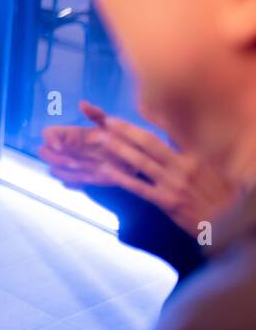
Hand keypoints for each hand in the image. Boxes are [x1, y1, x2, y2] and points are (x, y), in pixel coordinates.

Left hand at [39, 100, 239, 234]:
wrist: (228, 223)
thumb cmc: (221, 193)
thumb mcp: (213, 166)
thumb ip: (194, 149)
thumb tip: (175, 132)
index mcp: (196, 154)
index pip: (170, 131)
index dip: (152, 118)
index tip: (137, 106)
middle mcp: (184, 165)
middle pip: (149, 142)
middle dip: (127, 130)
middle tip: (109, 121)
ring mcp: (173, 183)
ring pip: (140, 161)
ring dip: (119, 149)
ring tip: (101, 139)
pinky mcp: (165, 200)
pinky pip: (138, 186)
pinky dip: (121, 177)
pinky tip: (106, 170)